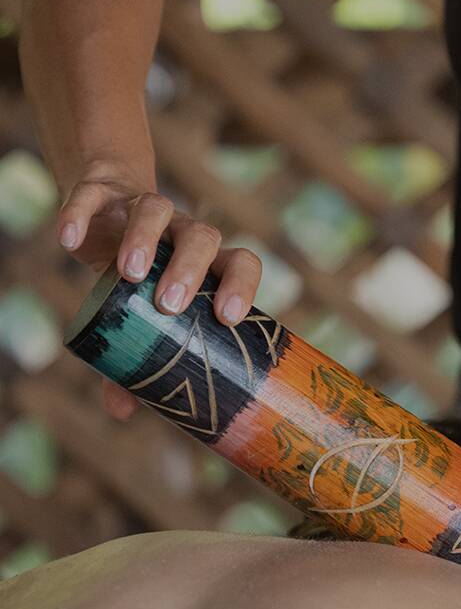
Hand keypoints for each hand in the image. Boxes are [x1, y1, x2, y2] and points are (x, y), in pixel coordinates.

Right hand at [57, 162, 261, 420]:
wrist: (104, 221)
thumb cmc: (137, 285)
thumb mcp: (139, 320)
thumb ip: (136, 361)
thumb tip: (123, 413)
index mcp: (207, 263)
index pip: (242, 262)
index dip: (241, 285)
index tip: (227, 319)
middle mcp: (183, 233)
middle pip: (203, 236)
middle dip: (190, 268)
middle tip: (169, 305)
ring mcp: (145, 209)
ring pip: (157, 209)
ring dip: (145, 238)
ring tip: (128, 273)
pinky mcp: (103, 195)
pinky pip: (95, 195)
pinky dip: (82, 215)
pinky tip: (70, 241)